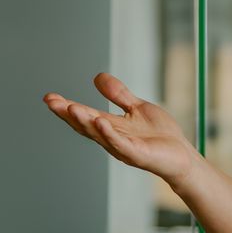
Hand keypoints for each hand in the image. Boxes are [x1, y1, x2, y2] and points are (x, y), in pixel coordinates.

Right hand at [43, 73, 200, 188]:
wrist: (182, 155)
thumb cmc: (160, 135)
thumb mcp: (136, 107)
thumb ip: (118, 95)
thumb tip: (97, 77)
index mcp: (110, 126)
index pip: (85, 115)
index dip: (66, 107)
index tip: (49, 98)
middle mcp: (112, 138)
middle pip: (85, 125)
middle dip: (68, 114)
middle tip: (51, 102)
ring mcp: (123, 147)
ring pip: (99, 134)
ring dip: (84, 122)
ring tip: (71, 108)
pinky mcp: (137, 154)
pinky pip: (121, 144)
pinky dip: (109, 134)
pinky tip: (101, 122)